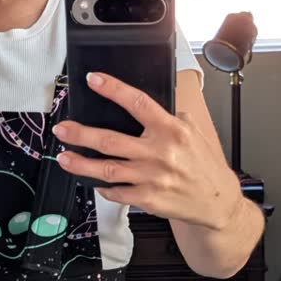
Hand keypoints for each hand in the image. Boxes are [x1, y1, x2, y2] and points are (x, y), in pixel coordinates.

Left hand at [53, 71, 243, 229]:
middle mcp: (159, 153)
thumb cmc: (204, 166)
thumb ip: (170, 118)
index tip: (94, 80)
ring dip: (81, 163)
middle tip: (62, 128)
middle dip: (81, 134)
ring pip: (106, 169)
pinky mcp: (148, 199)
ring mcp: (151, 178)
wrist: (217, 200)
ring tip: (64, 157)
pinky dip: (102, 187)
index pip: (137, 103)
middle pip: (110, 140)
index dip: (113, 89)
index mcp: (171, 130)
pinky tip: (93, 182)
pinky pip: (116, 192)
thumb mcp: (194, 133)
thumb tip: (145, 107)